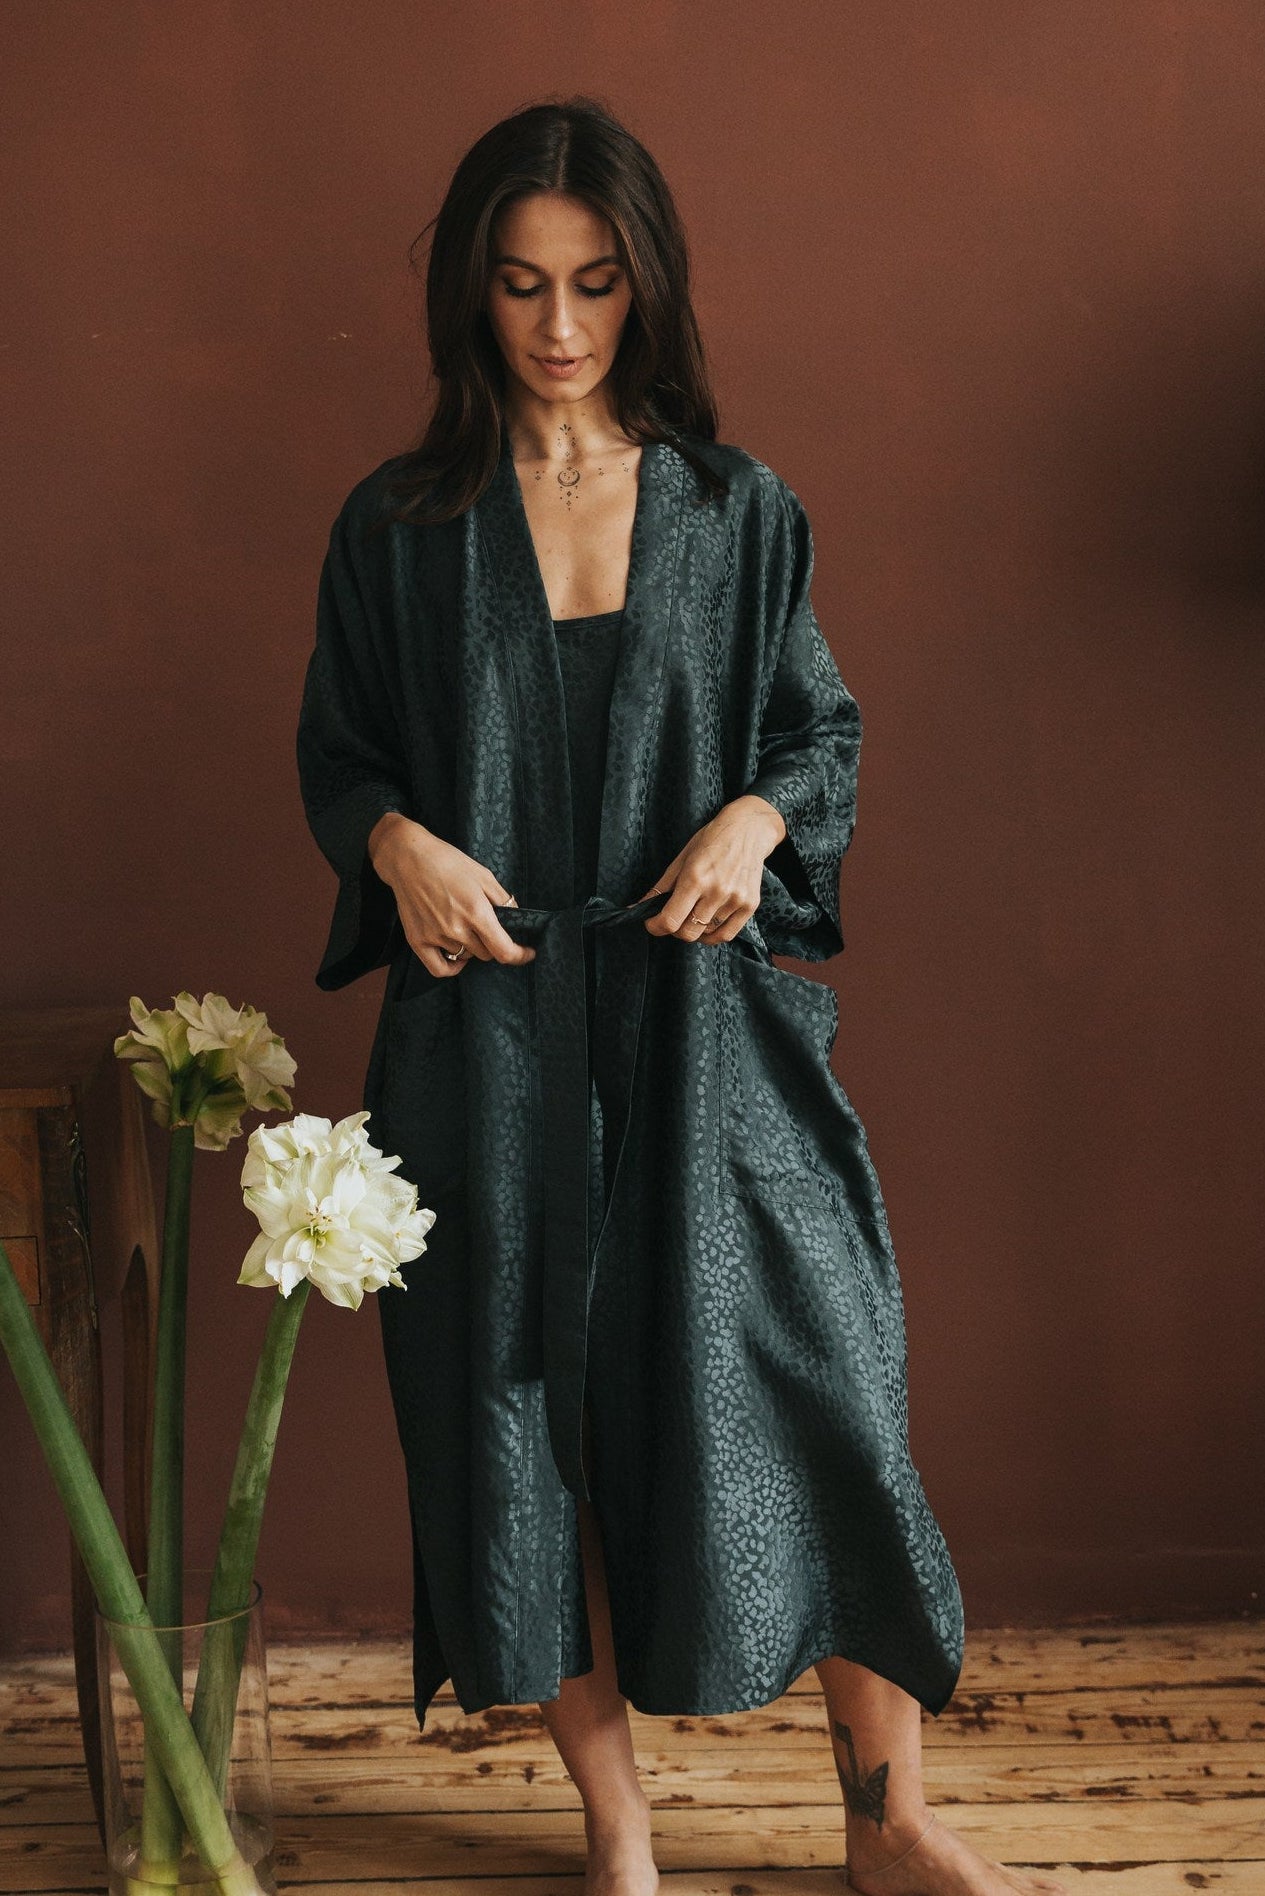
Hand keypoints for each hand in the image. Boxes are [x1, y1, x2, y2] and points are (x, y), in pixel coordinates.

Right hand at [368, 813, 535, 977]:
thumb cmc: (448, 862)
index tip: (528, 953)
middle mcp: (456, 928)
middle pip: (486, 954)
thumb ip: (504, 900)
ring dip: (471, 948)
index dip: (520, 956)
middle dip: (492, 944)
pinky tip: (457, 957)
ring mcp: (435, 936)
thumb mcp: (484, 875)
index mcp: (476, 911)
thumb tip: (517, 919)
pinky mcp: (417, 940)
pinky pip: (440, 969)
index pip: (504, 950)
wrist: (408, 857)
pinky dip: (453, 967)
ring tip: (465, 927)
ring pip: (466, 957)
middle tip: (487, 928)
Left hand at [637, 794, 786, 942]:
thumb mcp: (682, 858)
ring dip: (694, 929)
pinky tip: (707, 924)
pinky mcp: (750, 905)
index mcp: (695, 878)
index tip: (652, 923)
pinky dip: (713, 936)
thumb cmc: (712, 840)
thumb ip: (662, 886)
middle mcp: (717, 891)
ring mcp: (736, 900)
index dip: (655, 927)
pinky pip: (727, 934)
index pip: (670, 920)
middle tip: (673, 918)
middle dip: (674, 930)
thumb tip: (640, 906)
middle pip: (688, 933)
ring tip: (693, 913)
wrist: (748, 829)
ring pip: (706, 935)